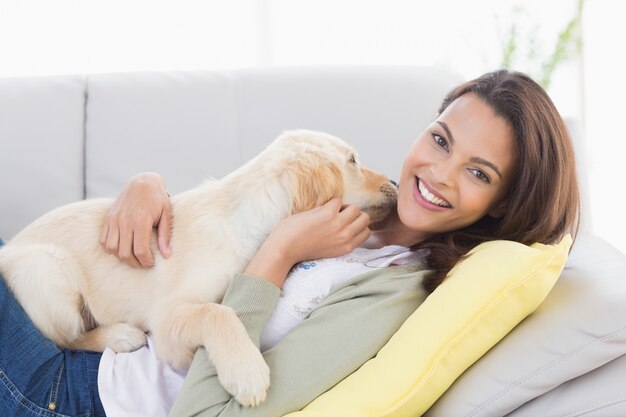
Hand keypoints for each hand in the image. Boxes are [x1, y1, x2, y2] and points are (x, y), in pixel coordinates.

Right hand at [100, 172, 172, 266]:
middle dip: (135, 263)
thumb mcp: (167, 214)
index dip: (146, 261)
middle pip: (124, 253)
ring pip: (112, 248)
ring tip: (133, 257)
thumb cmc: (157, 199)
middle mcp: (124, 220)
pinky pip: (104, 240)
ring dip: (122, 257)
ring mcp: (114, 219)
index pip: (140, 250)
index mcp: (141, 220)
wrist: (142, 182)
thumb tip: (167, 255)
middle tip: (144, 263)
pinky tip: (122, 248)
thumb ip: (165, 236)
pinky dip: (111, 249)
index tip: (152, 263)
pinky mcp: (108, 218)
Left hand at [244, 198, 370, 286]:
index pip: (365, 232)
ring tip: (330, 211)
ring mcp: (338, 224)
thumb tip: (344, 220)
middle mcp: (345, 236)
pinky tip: (319, 209)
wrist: (284, 250)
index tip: (347, 222)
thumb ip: (339, 239)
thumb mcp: (328, 250)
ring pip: (355, 208)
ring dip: (344, 207)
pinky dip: (330, 202)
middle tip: (340, 215)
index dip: (357, 225)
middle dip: (354, 214)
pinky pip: (338, 200)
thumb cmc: (301, 249)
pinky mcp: (327, 214)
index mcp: (346, 248)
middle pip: (364, 218)